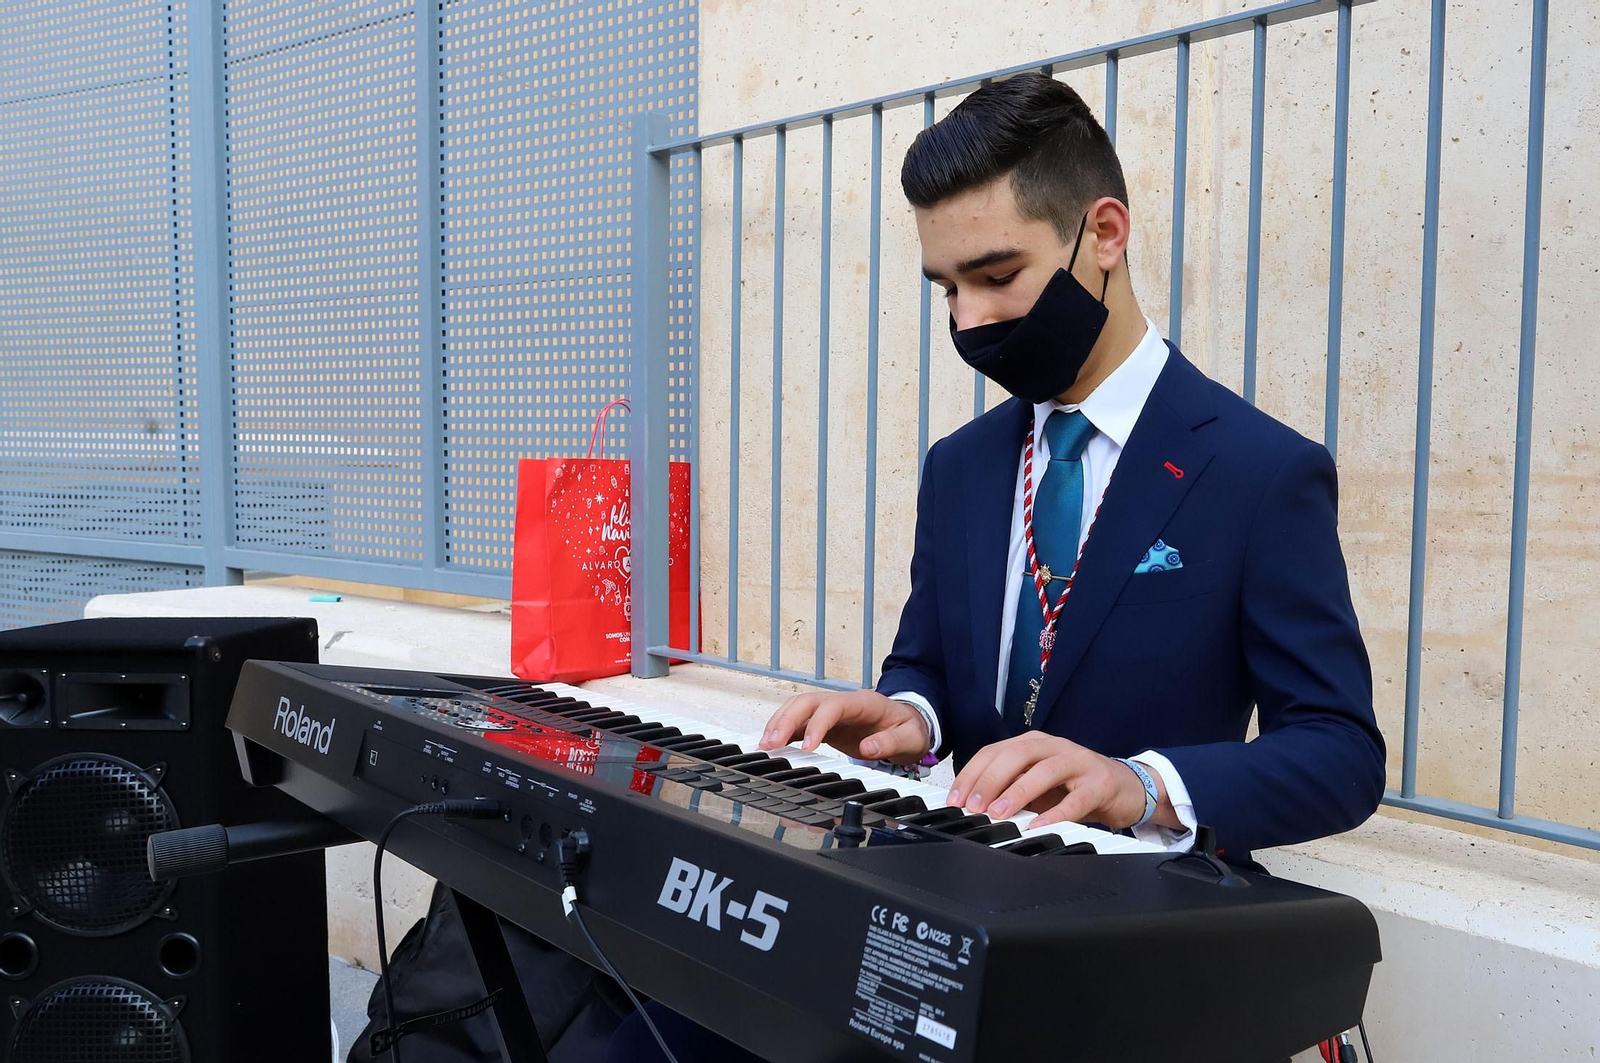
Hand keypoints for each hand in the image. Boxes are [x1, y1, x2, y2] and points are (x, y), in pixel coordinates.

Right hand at [757, 690, 930, 763]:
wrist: (908, 725)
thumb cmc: (908, 729)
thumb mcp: (910, 738)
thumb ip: (891, 742)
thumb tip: (868, 749)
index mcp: (863, 702)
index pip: (832, 706)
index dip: (816, 724)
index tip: (806, 747)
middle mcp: (843, 702)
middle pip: (807, 702)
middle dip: (786, 719)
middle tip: (771, 743)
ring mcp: (832, 711)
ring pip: (798, 708)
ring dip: (780, 723)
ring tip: (765, 744)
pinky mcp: (826, 723)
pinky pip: (801, 722)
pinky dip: (785, 731)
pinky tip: (773, 744)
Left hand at [946, 733, 1153, 828]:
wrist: (1125, 788)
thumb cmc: (1075, 786)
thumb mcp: (1036, 785)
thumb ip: (1009, 788)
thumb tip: (972, 806)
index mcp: (1034, 744)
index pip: (995, 751)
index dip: (972, 773)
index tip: (956, 798)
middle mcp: (1055, 746)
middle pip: (1017, 754)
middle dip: (990, 779)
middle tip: (974, 806)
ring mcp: (1079, 762)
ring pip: (1044, 770)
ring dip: (1017, 792)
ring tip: (999, 814)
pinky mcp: (1100, 783)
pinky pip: (1076, 798)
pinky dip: (1056, 813)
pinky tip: (1040, 826)